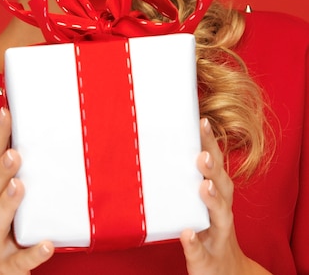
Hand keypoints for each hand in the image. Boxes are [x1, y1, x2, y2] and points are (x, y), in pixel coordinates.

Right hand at [0, 107, 53, 274]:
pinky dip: (33, 252)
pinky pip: (20, 260)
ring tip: (20, 186)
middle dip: (0, 170)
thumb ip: (6, 173)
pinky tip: (46, 244)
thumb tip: (26, 134)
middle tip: (14, 152)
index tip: (6, 112)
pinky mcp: (7, 266)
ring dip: (8, 203)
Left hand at [180, 118, 271, 274]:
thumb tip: (158, 146)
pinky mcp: (207, 259)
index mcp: (218, 195)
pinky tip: (187, 233)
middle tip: (201, 154)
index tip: (202, 121)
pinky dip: (194, 243)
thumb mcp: (200, 203)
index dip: (210, 144)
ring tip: (204, 186)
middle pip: (223, 185)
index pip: (215, 164)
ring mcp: (216, 236)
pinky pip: (200, 251)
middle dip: (214, 168)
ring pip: (220, 216)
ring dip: (213, 200)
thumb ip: (186, 178)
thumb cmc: (207, 231)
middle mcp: (221, 212)